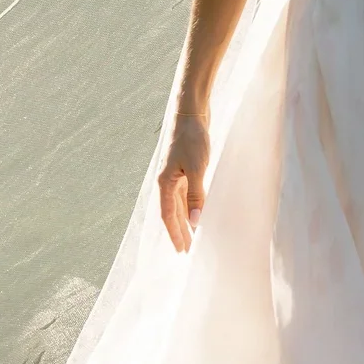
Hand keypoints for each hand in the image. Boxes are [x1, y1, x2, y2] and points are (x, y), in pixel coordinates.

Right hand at [158, 112, 208, 253]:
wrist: (191, 112)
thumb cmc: (192, 138)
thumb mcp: (196, 169)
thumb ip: (196, 196)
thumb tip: (195, 222)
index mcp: (165, 183)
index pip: (168, 216)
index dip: (175, 234)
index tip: (181, 252)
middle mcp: (167, 181)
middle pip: (172, 213)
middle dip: (180, 232)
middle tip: (187, 251)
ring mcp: (176, 175)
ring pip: (179, 204)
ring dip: (185, 221)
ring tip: (193, 237)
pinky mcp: (186, 168)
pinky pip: (187, 194)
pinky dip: (191, 206)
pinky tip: (198, 212)